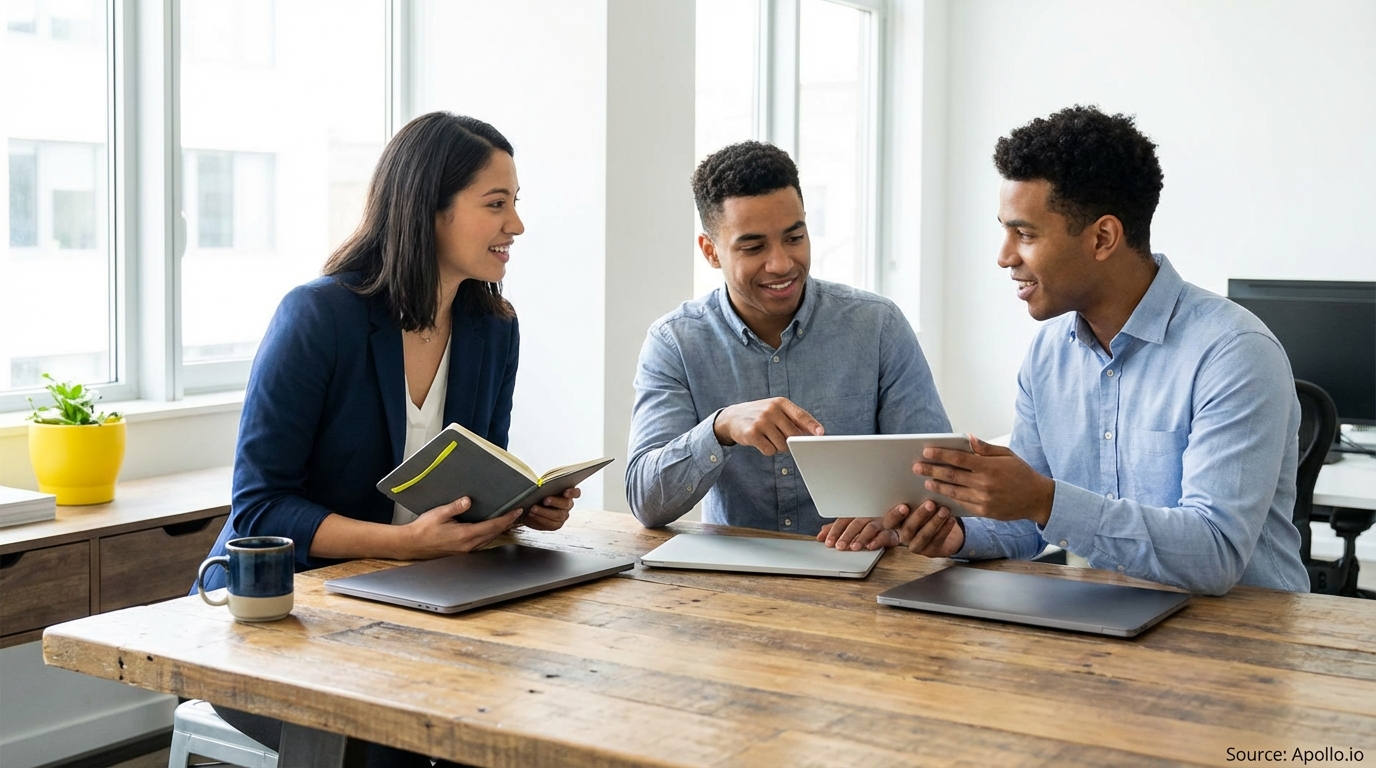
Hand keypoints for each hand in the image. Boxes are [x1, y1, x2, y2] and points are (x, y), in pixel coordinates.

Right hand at [401, 498, 521, 558]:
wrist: (411, 544)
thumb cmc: (422, 530)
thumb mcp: (439, 514)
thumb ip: (455, 507)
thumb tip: (468, 500)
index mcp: (464, 535)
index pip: (492, 526)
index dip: (506, 519)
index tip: (517, 511)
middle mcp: (467, 544)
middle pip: (494, 533)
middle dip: (507, 523)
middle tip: (517, 514)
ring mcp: (465, 549)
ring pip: (488, 539)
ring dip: (499, 529)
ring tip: (508, 520)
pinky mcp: (461, 550)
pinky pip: (481, 542)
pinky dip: (489, 534)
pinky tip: (490, 529)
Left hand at [522, 487, 579, 530]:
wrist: (530, 507)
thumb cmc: (538, 494)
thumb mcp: (542, 488)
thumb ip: (545, 486)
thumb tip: (540, 484)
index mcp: (568, 493)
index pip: (576, 493)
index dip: (572, 493)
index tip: (565, 492)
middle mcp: (568, 505)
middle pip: (566, 504)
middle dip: (555, 502)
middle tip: (545, 500)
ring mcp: (563, 515)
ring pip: (558, 515)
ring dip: (544, 512)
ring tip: (533, 508)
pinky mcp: (556, 524)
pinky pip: (550, 523)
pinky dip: (540, 519)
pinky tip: (532, 515)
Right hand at [712, 397, 823, 455]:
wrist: (732, 417)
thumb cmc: (760, 415)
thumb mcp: (776, 410)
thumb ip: (793, 419)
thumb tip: (813, 433)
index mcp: (780, 403)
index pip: (800, 415)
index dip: (812, 426)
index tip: (821, 434)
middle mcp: (771, 410)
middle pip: (793, 435)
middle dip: (791, 442)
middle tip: (781, 437)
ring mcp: (761, 422)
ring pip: (782, 445)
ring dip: (778, 446)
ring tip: (768, 437)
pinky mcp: (752, 434)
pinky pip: (770, 450)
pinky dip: (768, 450)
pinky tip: (761, 442)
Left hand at [817, 517, 898, 550]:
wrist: (899, 525)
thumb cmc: (874, 524)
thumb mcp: (854, 525)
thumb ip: (838, 529)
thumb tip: (820, 535)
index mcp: (858, 513)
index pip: (843, 520)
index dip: (834, 531)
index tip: (827, 542)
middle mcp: (868, 515)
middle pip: (855, 523)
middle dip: (846, 535)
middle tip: (838, 547)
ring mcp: (881, 522)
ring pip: (870, 528)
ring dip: (861, 538)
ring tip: (853, 548)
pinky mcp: (893, 531)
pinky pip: (886, 534)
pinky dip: (878, 540)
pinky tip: (871, 546)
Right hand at [883, 501, 964, 556]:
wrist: (941, 530)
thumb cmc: (924, 511)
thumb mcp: (915, 504)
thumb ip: (912, 499)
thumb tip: (916, 484)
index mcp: (894, 523)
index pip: (888, 522)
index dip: (894, 515)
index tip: (904, 506)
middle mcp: (902, 536)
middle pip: (908, 528)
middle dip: (920, 515)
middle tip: (930, 504)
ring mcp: (915, 545)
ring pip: (923, 535)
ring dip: (935, 522)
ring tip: (944, 510)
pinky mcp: (930, 552)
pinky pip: (937, 540)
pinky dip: (945, 529)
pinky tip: (951, 519)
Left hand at [913, 435, 1055, 524]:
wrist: (1037, 499)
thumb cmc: (1022, 473)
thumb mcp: (1007, 455)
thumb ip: (986, 448)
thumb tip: (968, 438)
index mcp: (989, 466)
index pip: (958, 459)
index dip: (940, 454)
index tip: (926, 451)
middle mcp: (984, 483)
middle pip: (951, 475)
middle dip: (931, 470)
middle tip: (916, 467)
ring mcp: (983, 499)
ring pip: (953, 492)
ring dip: (937, 486)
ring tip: (925, 480)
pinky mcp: (984, 511)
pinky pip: (962, 504)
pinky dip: (949, 499)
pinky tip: (940, 494)